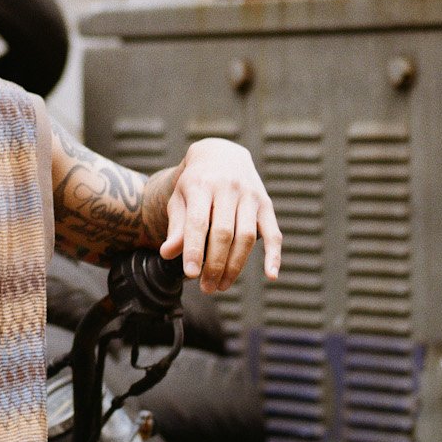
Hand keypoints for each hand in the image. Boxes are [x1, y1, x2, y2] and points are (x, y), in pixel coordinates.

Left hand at [162, 138, 281, 293]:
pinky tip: (271, 275)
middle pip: (224, 233)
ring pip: (247, 236)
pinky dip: (274, 255)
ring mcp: (250, 195)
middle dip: (214, 265)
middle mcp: (228, 188)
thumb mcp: (180, 198)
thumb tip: (167, 253)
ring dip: (235, 266)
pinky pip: (273, 232)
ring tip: (221, 286)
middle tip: (206, 288)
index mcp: (201, 185)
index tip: (189, 274)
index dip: (194, 249)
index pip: (198, 222)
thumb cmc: (195, 183)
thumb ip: (176, 226)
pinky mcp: (266, 204)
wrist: (221, 153)